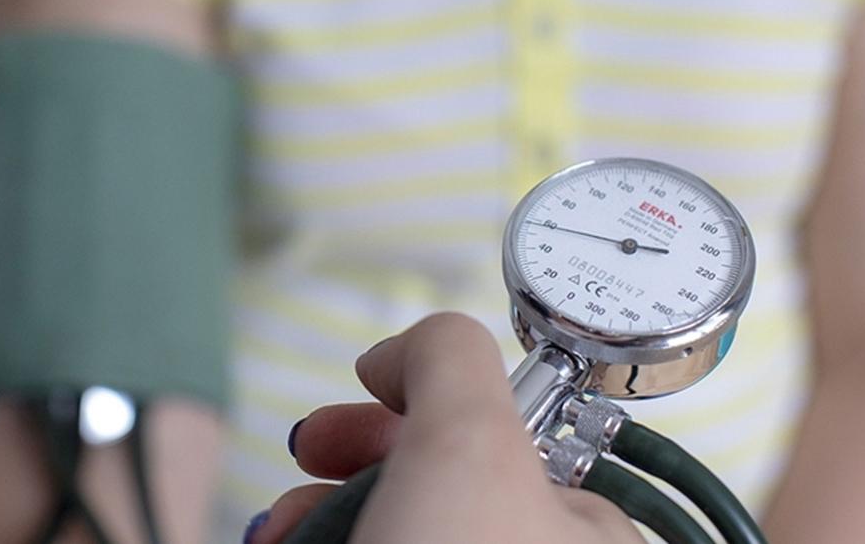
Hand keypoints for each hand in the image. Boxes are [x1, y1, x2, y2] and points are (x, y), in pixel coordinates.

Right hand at [247, 312, 643, 543]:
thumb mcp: (471, 442)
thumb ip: (452, 359)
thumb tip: (417, 341)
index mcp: (582, 523)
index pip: (503, 431)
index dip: (420, 397)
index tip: (364, 389)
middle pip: (436, 478)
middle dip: (355, 457)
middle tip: (308, 454)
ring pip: (395, 522)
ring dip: (324, 507)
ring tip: (282, 527)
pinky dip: (326, 540)